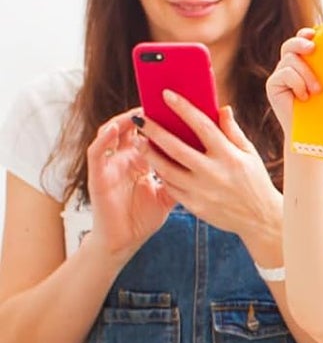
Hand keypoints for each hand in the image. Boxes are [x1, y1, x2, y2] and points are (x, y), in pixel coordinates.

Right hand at [84, 111, 172, 259]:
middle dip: (145, 115)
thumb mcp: (169, 196)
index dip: (161, 121)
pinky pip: (97, 151)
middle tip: (159, 102)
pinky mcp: (97, 174)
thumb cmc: (144, 218)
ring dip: (124, 121)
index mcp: (142, 161)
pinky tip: (115, 129)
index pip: (150, 135)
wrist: (124, 241)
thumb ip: (181, 178)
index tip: (177, 108)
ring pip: (113, 133)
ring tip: (138, 111)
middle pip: (133, 129)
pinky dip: (104, 139)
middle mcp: (124, 158)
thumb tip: (205, 164)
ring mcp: (110, 165)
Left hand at [136, 94, 280, 246]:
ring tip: (141, 142)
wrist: (262, 220)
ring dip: (149, 153)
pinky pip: (171, 188)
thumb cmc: (256, 183)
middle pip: (175, 147)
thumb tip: (222, 108)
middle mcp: (214, 173)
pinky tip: (156, 164)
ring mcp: (203, 192)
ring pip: (166, 169)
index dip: (183, 108)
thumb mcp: (250, 155)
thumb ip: (233, 131)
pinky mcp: (196, 206)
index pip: (203, 126)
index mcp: (229, 157)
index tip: (166, 95)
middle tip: (140, 119)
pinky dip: (161, 174)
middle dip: (154, 130)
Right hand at [265, 29, 320, 139]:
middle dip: (300, 43)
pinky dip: (297, 83)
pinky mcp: (273, 85)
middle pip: (290, 46)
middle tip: (312, 49)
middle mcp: (290, 67)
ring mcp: (280, 76)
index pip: (301, 42)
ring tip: (317, 90)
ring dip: (306, 73)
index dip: (305, 35)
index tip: (316, 33)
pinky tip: (304, 97)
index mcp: (305, 65)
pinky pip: (284, 74)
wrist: (313, 136)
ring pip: (290, 60)